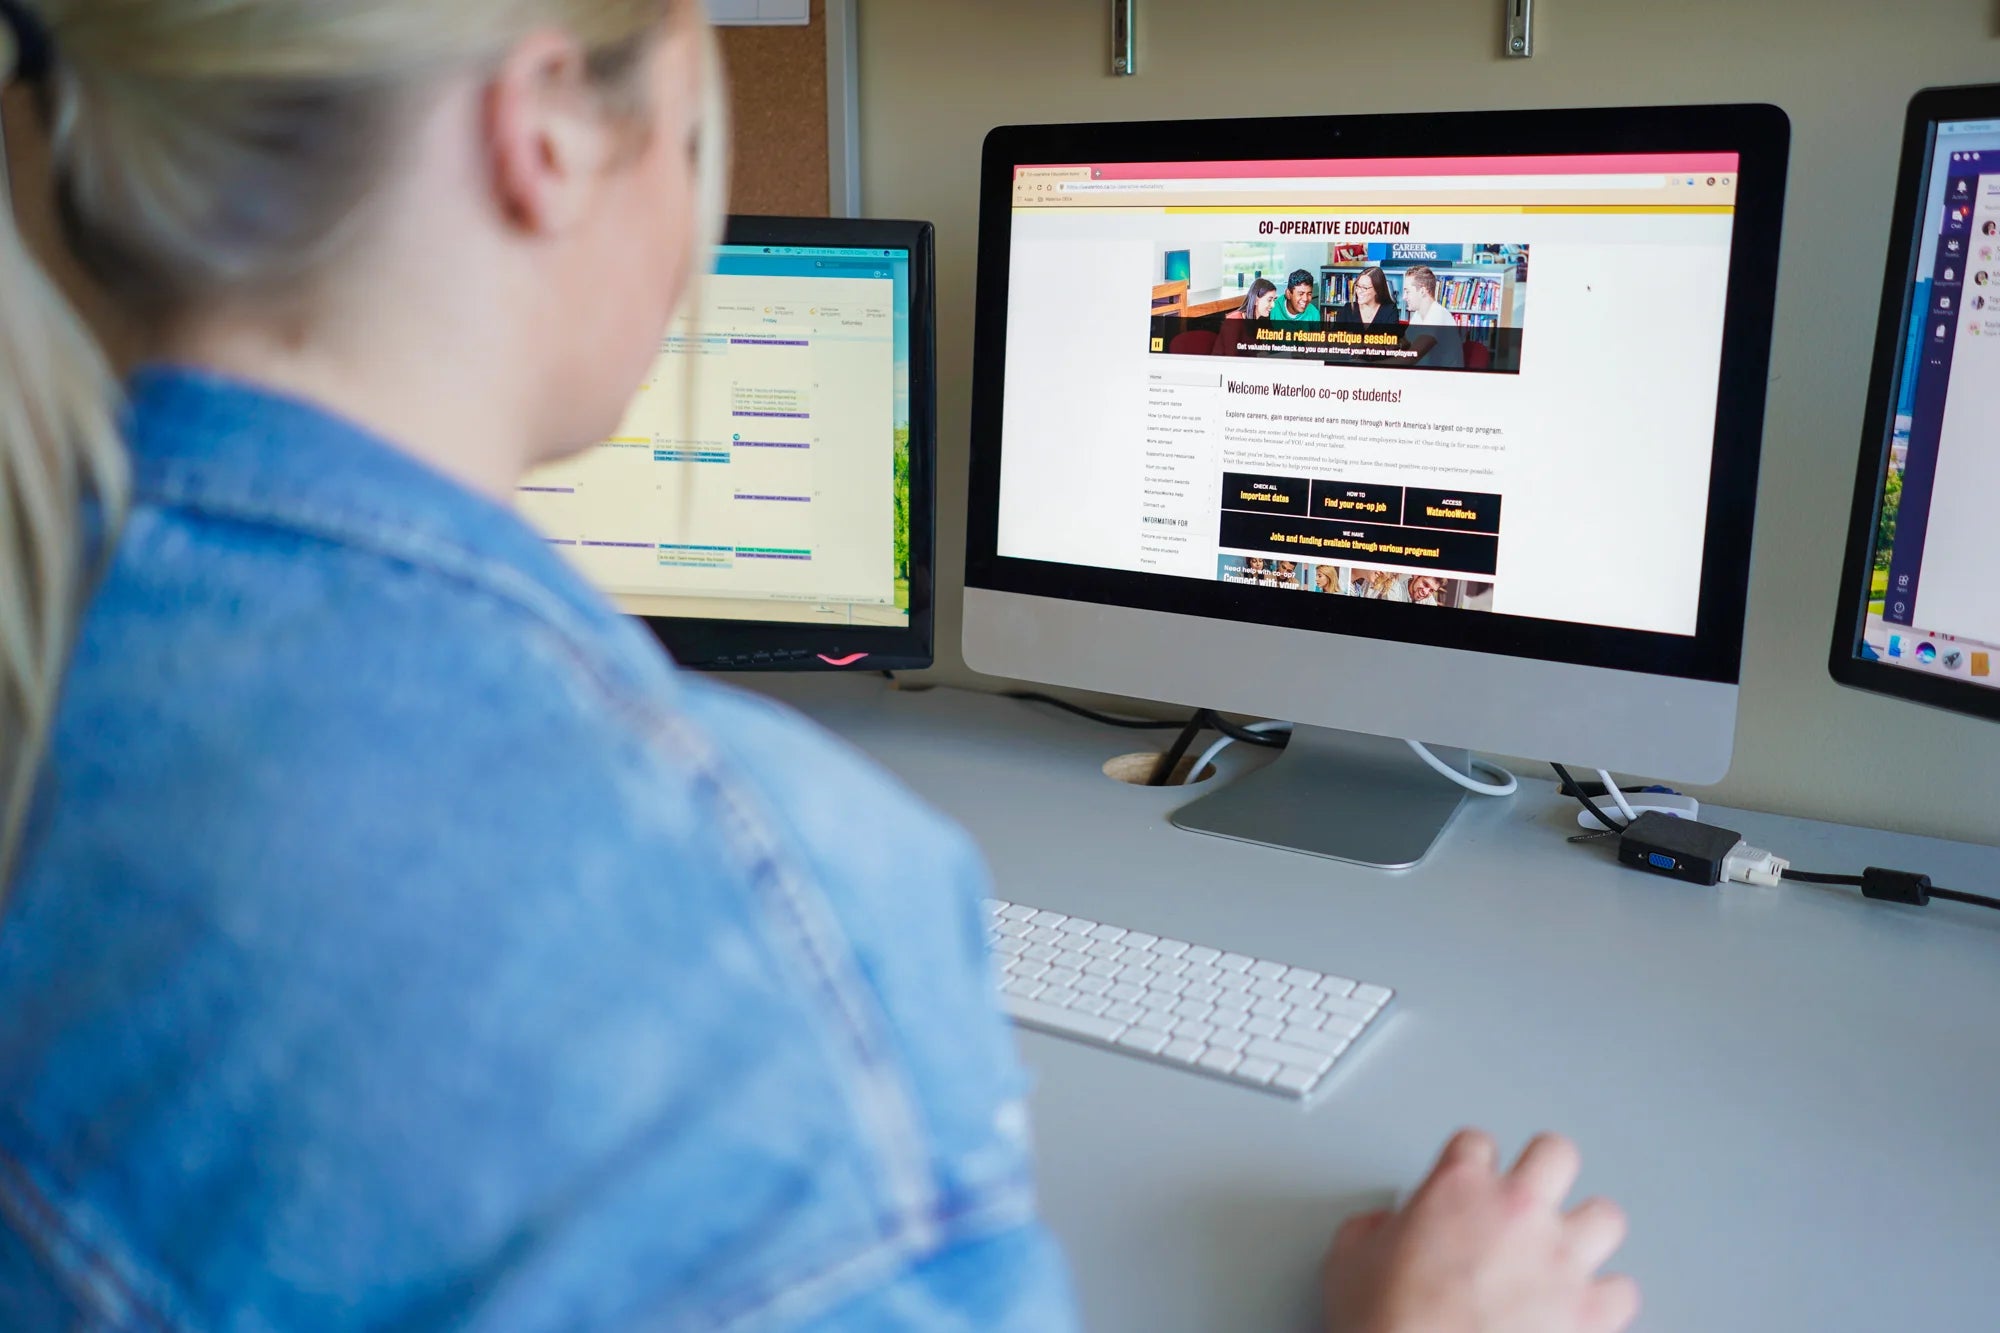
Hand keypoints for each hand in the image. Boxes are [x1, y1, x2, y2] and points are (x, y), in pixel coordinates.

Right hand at [1321, 1129, 1638, 1332]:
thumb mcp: (1346, 1261)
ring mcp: (1560, 1260)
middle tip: (1529, 1193)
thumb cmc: (1388, 1325)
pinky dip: (1606, 1300)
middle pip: (1555, 1153)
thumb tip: (1380, 1231)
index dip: (1468, 1162)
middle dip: (1544, 1169)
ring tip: (1568, 1248)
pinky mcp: (1589, 1313)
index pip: (1474, 1143)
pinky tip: (1587, 1307)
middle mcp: (1517, 1211)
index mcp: (1458, 1188)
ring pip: (1606, 1216)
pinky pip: (1623, 1291)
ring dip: (1587, 1232)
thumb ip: (1370, 1229)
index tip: (1466, 1181)